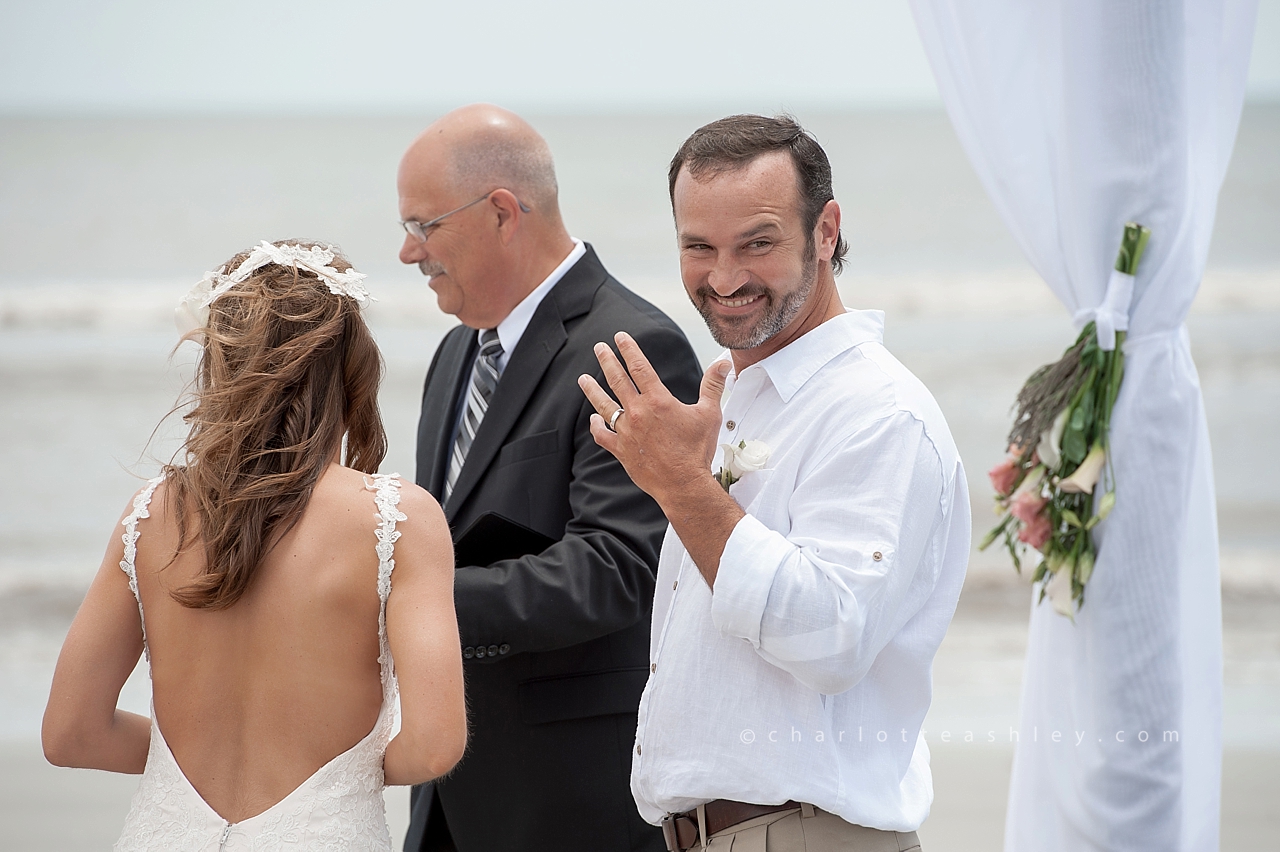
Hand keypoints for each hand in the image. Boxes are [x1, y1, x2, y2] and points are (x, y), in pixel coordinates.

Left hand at [577, 332, 729, 503]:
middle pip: (617, 380)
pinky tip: (592, 418)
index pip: (640, 367)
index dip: (629, 349)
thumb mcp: (709, 414)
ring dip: (592, 390)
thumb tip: (722, 364)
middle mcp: (638, 413)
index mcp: (658, 401)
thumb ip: (712, 386)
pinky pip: (602, 435)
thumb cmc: (697, 451)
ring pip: (604, 405)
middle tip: (599, 348)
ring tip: (583, 378)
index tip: (620, 337)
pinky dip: (595, 426)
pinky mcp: (621, 450)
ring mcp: (627, 432)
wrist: (684, 484)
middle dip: (607, 361)